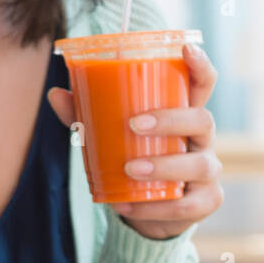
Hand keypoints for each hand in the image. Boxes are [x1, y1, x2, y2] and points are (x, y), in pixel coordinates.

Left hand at [48, 42, 223, 240]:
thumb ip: (87, 118)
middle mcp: (202, 139)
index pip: (202, 84)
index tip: (186, 48)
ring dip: (163, 166)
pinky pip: (186, 205)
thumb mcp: (112, 139)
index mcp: (183, 115)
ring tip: (130, 169)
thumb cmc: (133, 163)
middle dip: (170, 120)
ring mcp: (208, 171)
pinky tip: (127, 206)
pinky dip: (155, 207)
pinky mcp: (205, 201)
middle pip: (202, 119)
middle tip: (134, 124)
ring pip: (198, 164)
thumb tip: (55, 94)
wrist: (149, 214)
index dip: (200, 65)